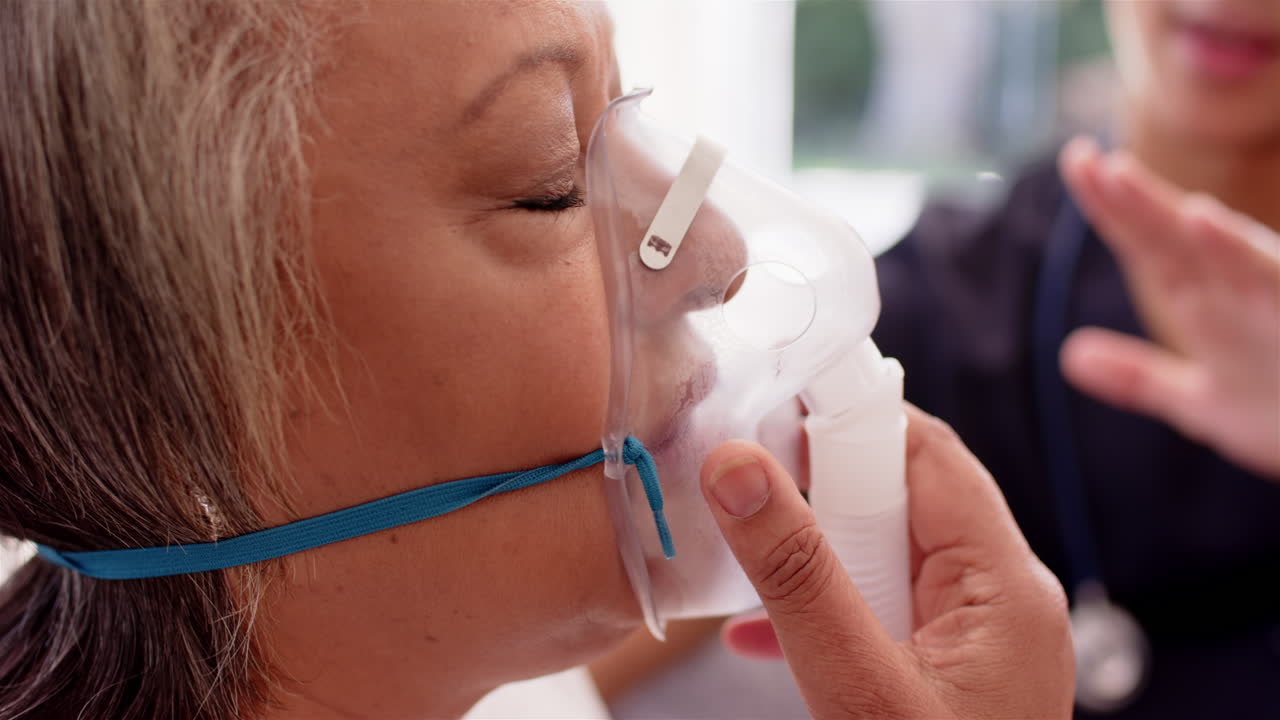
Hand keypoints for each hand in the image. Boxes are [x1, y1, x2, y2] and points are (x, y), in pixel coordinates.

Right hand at [700, 405, 1072, 719]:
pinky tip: (767, 630)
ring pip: (887, 551)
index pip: (930, 454)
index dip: (851, 423)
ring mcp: (980, 635)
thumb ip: (797, 577)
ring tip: (751, 562)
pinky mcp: (950, 667)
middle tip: (750, 495)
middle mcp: (1004, 597)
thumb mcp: (856, 685)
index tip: (773, 412)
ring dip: (816, 553)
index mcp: (1006, 586)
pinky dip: (829, 604)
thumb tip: (739, 468)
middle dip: (821, 492)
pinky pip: (885, 604)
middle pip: (906, 497)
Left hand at [1060, 137, 1279, 478]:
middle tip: (1081, 156)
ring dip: (1200, 230)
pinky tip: (1212, 228)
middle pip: (1180, 241)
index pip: (1150, 246)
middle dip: (1135, 201)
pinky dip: (1246, 261)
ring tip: (1148, 191)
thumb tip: (1070, 356)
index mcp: (1209, 303)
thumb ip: (1139, 379)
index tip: (1075, 158)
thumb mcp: (1204, 403)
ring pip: (1238, 259)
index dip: (1109, 207)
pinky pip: (1279, 282)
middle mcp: (1243, 293)